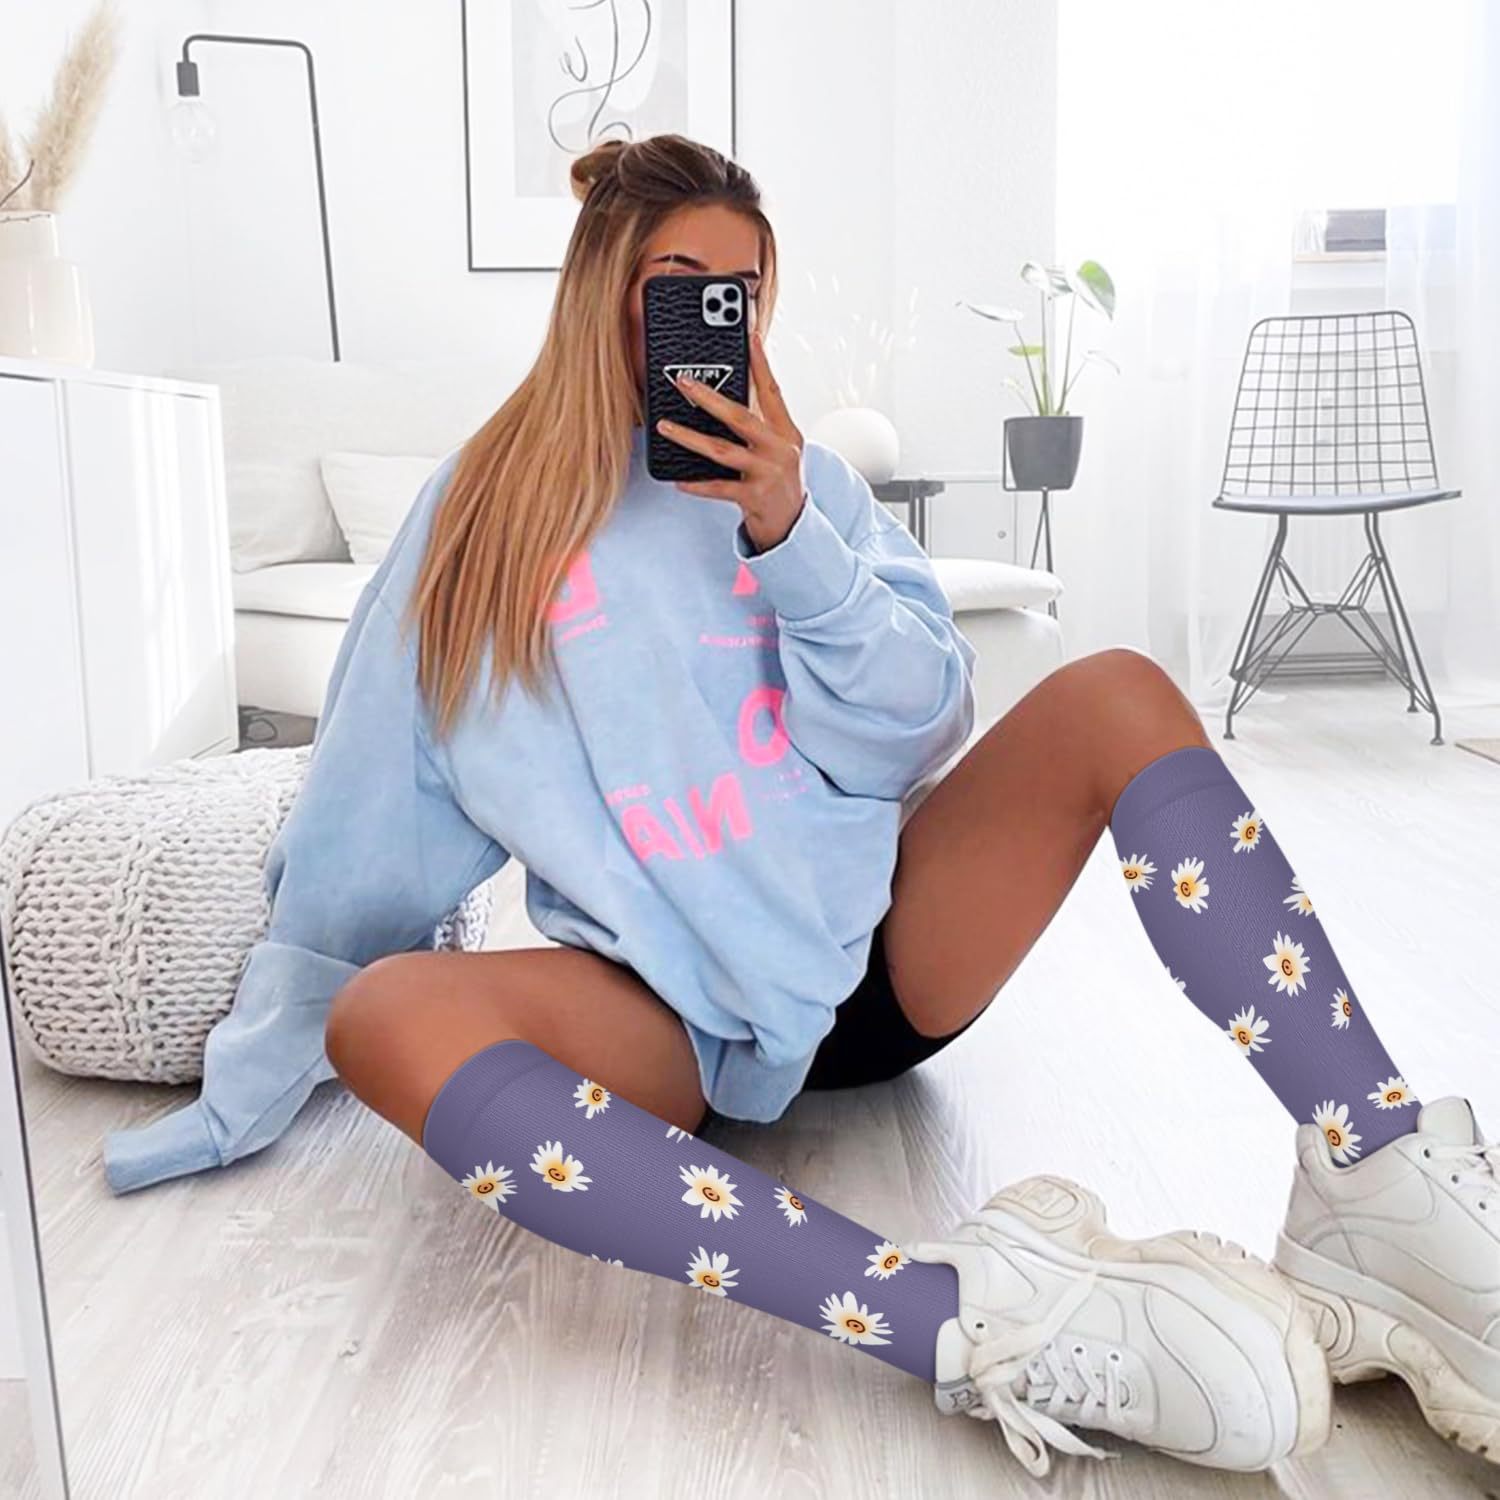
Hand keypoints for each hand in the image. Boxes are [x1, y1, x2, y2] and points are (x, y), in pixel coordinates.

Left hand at [655, 329, 805, 551]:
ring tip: (665, 426)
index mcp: (786, 431)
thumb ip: (761, 424)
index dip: (761, 364)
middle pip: (740, 416)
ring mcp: (767, 473)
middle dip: (709, 397)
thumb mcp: (779, 448)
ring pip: (722, 450)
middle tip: (682, 382)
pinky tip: (679, 480)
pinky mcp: (754, 497)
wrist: (793, 524)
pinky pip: (719, 488)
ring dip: (689, 437)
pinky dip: (697, 484)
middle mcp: (779, 449)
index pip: (773, 391)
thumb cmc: (780, 481)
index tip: (750, 337)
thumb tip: (726, 398)